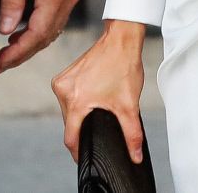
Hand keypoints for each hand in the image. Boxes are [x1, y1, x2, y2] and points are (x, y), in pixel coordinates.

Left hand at [0, 0, 82, 74]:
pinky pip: (55, 19)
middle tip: (0, 64)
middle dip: (23, 53)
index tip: (0, 62)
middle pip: (47, 36)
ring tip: (7, 52)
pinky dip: (39, 30)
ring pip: (52, 30)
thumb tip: (6, 29)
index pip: (38, 32)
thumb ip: (11, 0)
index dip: (19, 51)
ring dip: (31, 44)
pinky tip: (21, 32)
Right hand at [51, 19, 146, 162]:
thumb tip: (135, 155)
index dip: (79, 152)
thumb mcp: (129, 105)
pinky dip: (78, 102)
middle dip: (83, 130)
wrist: (120, 40)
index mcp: (75, 101)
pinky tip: (92, 100)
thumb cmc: (123, 66)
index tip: (86, 158)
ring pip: (68, 111)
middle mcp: (64, 90)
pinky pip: (68, 97)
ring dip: (80, 115)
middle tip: (99, 131)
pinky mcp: (65, 74)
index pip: (70, 138)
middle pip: (69, 124)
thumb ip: (132, 134)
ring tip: (97, 112)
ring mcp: (62, 81)